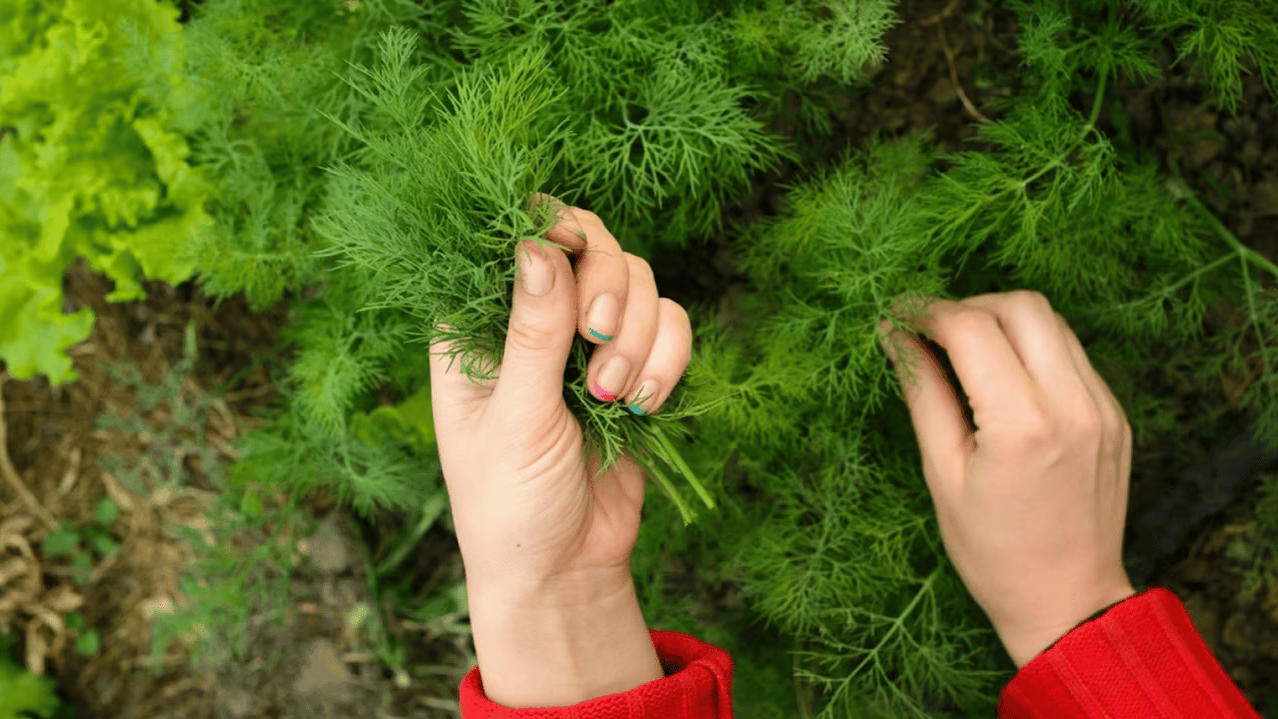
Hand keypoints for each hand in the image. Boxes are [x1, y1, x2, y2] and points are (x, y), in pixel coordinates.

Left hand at [428, 195, 692, 706]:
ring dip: (637, 336)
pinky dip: (667, 358)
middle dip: (605, 291)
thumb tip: (537, 245)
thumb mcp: (515, 419)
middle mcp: (533, 318)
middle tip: (596, 344)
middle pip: (588, 243)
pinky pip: (670, 324)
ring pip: (637, 279)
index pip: (512, 237)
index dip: (549, 227)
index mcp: (476, 324)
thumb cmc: (510, 502)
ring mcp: (586, 340)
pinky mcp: (634, 365)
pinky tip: (643, 407)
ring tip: (613, 400)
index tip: (572, 249)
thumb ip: (532, 333)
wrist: (564, 569)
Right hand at [879, 290, 1136, 668]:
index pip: (972, 329)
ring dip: (1003, 322)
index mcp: (1023, 425)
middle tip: (931, 333)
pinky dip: (1032, 349)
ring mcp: (1102, 408)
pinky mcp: (1115, 415)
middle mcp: (1073, 406)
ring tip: (965, 352)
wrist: (1069, 600)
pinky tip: (1003, 379)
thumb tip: (894, 336)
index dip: (926, 313)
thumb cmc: (992, 551)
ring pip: (1052, 323)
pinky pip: (1072, 355)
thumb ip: (923, 393)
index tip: (897, 318)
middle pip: (1021, 307)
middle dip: (968, 306)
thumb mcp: (942, 473)